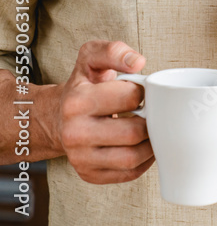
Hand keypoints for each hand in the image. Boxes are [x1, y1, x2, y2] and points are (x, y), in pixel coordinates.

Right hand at [59, 40, 153, 183]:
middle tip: (150, 112)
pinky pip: (129, 173)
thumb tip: (137, 62)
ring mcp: (80, 158)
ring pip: (133, 157)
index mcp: (76, 102)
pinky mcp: (89, 174)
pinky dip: (144, 160)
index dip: (144, 92)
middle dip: (150, 120)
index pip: (130, 97)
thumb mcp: (91, 58)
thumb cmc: (83, 86)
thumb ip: (114, 51)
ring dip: (151, 143)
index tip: (140, 92)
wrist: (57, 116)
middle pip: (134, 132)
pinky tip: (142, 145)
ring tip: (150, 129)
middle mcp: (74, 133)